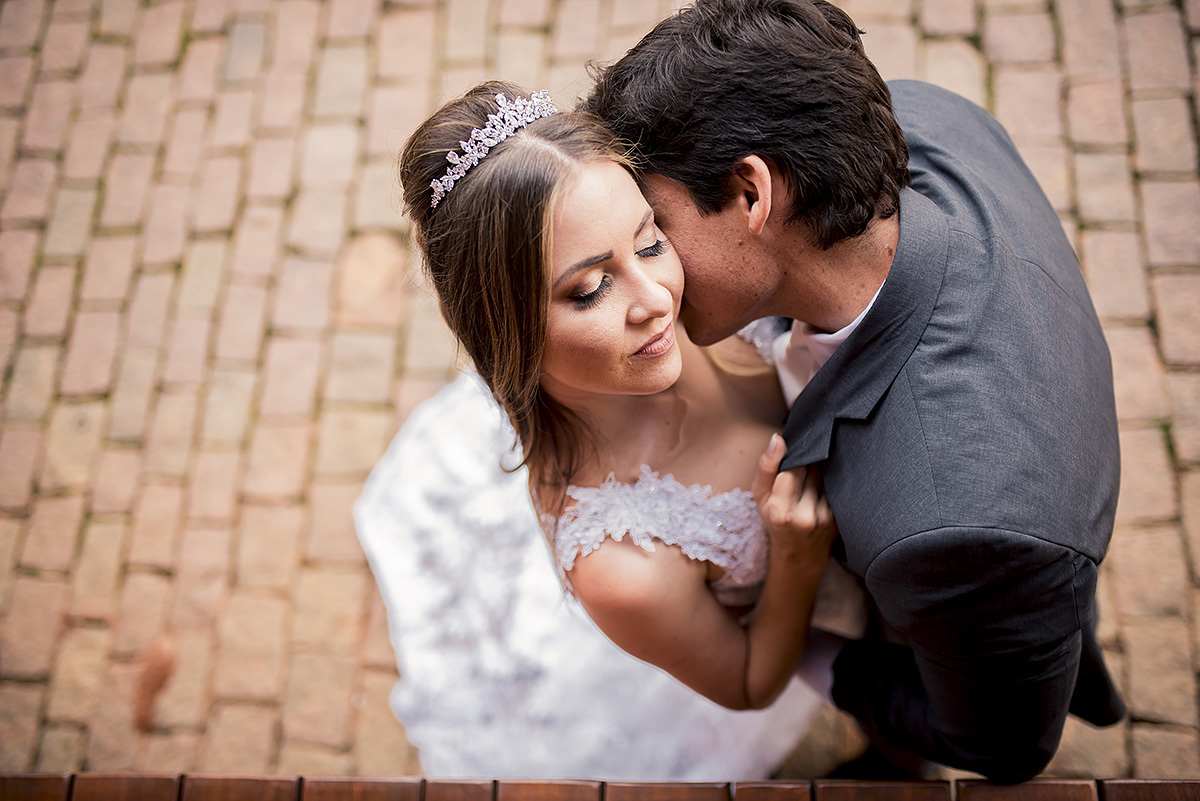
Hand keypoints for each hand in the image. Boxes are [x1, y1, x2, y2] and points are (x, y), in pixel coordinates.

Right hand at [751, 434, 837, 562]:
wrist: (799, 554)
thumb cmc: (775, 520)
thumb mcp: (760, 496)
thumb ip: (766, 467)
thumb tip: (778, 438)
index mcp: (780, 511)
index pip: (793, 468)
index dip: (794, 457)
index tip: (794, 454)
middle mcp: (805, 517)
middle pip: (812, 470)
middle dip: (808, 462)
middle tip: (803, 465)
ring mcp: (825, 519)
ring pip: (826, 476)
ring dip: (821, 470)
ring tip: (812, 475)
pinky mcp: (840, 519)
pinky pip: (836, 487)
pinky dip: (830, 482)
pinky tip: (823, 486)